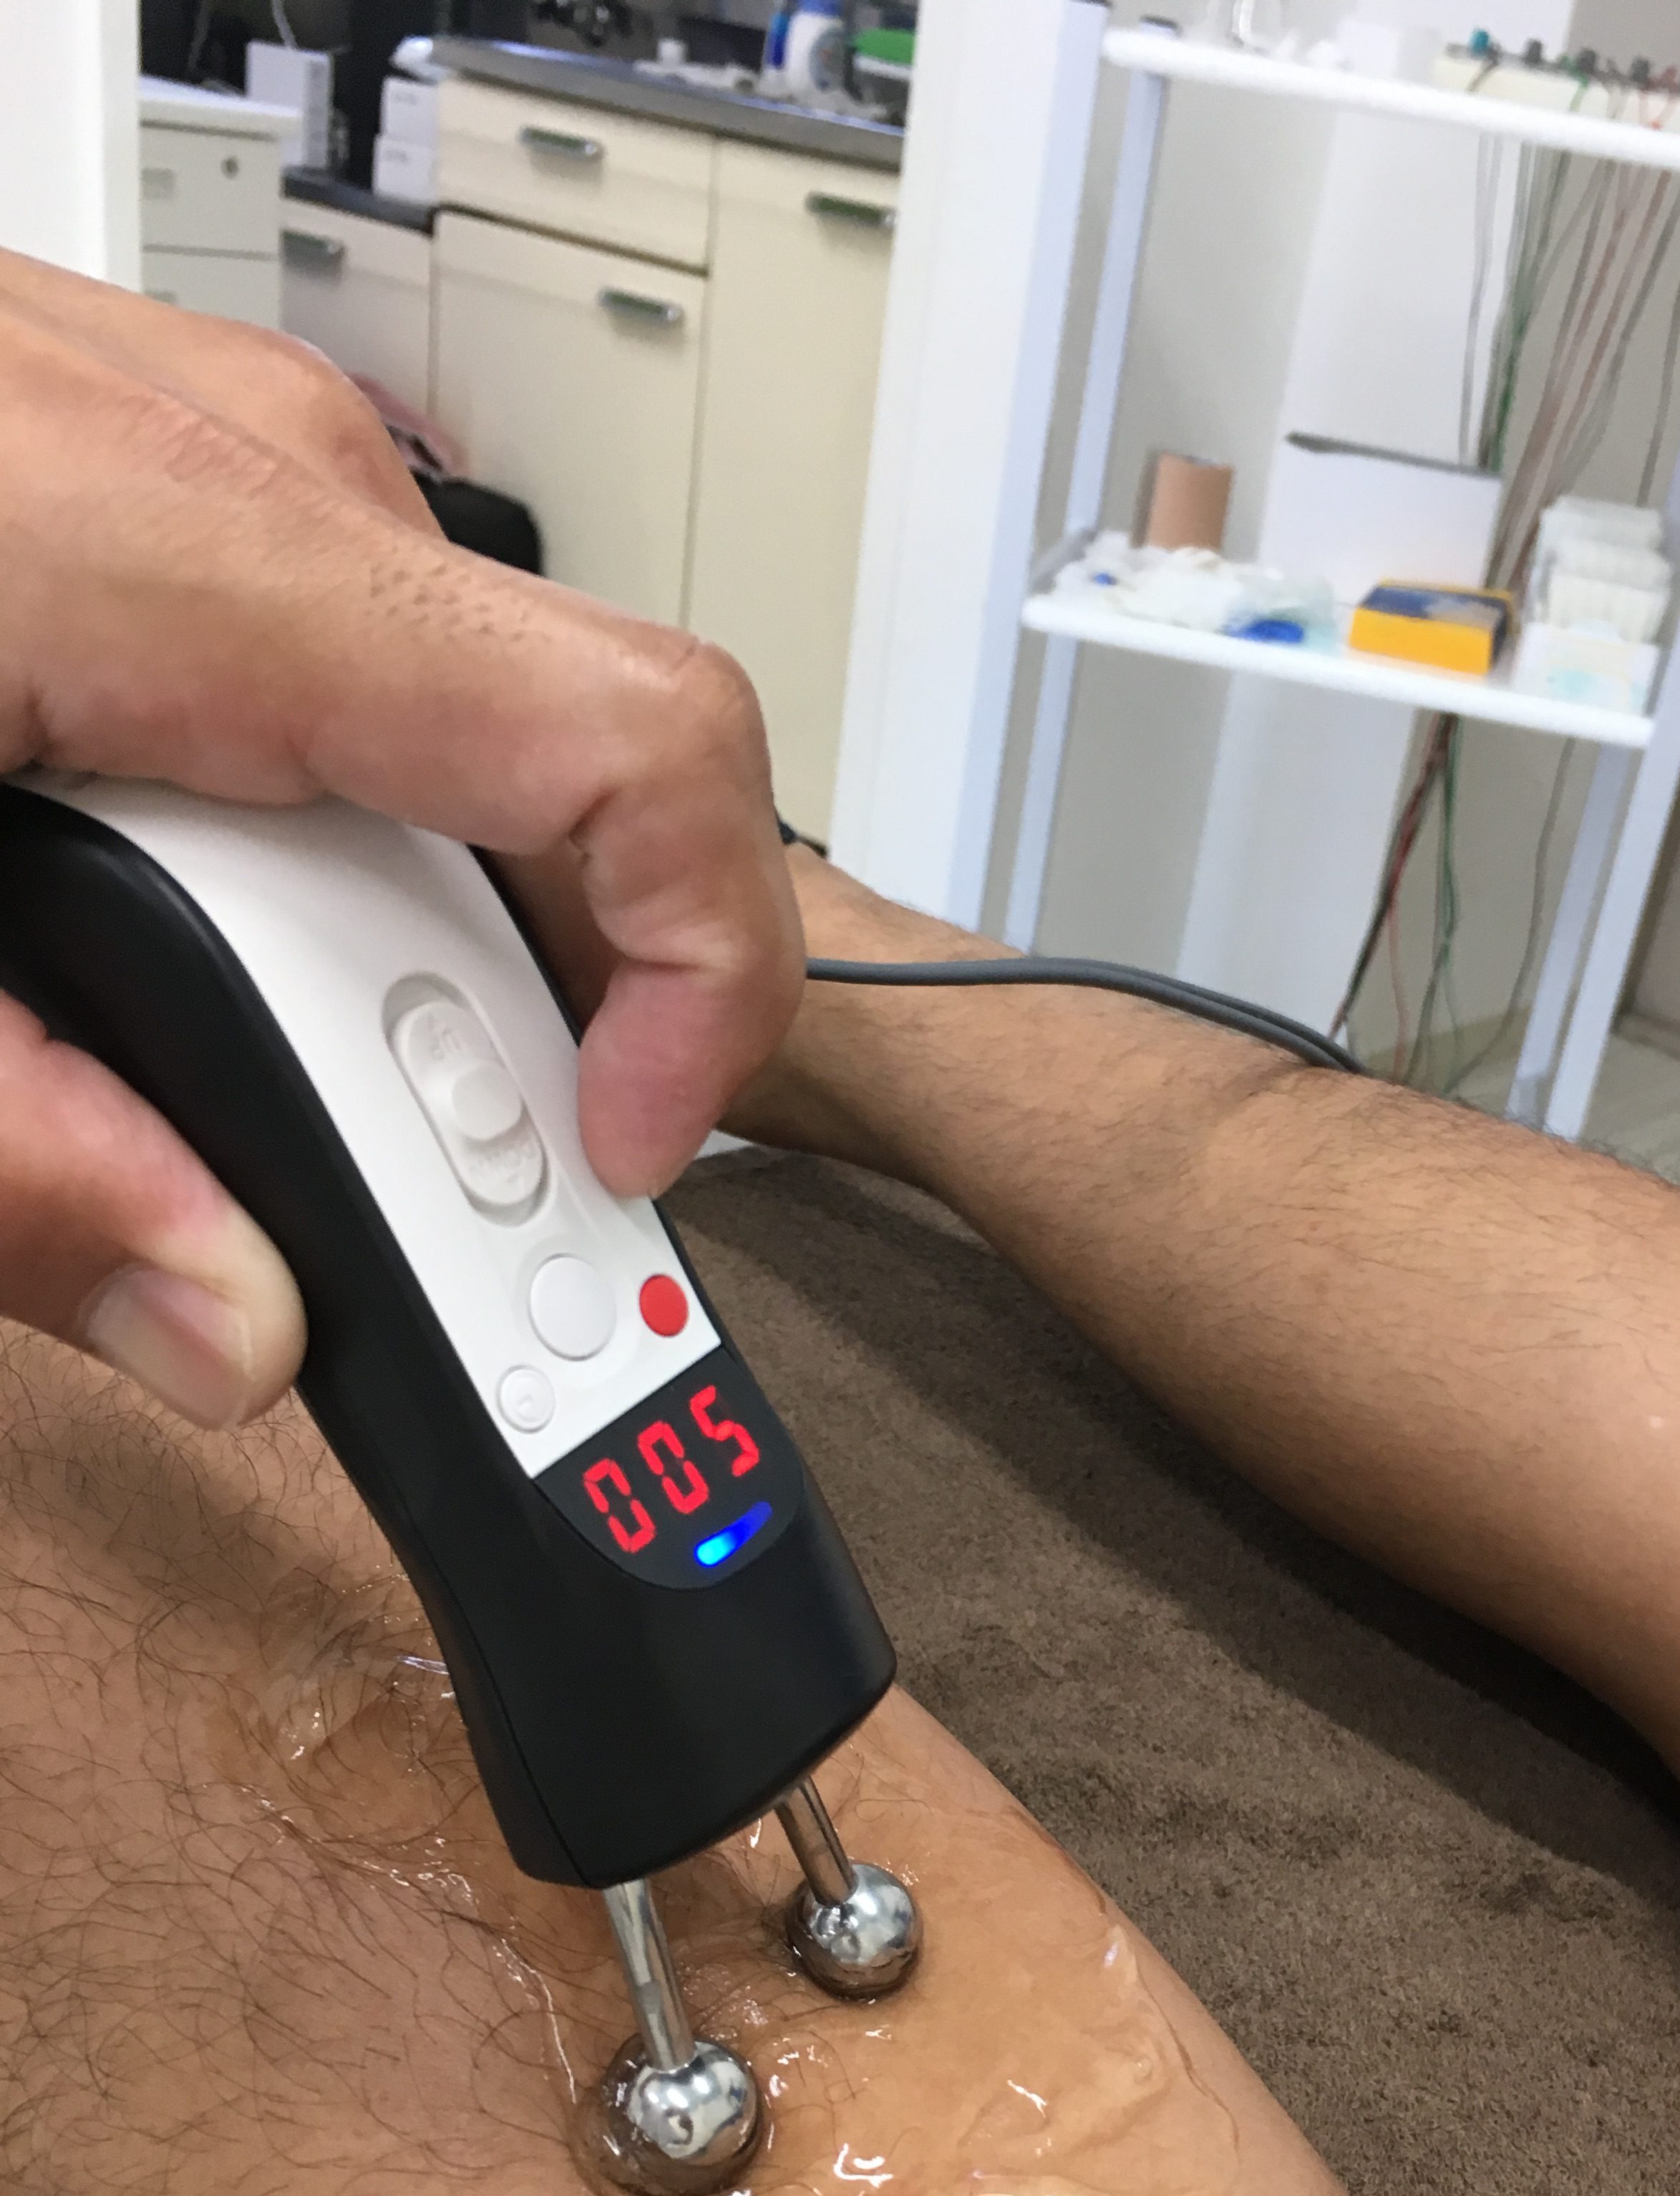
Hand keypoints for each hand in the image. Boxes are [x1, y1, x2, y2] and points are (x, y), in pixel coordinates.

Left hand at [0, 251, 801, 1427]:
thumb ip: (11, 1166)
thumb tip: (231, 1322)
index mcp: (188, 563)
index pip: (638, 751)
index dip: (697, 989)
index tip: (598, 1162)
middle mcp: (258, 485)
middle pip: (551, 806)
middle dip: (478, 1048)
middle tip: (344, 1203)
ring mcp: (224, 474)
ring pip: (447, 766)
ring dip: (364, 965)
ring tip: (171, 1048)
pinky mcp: (177, 508)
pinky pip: (344, 704)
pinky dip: (302, 864)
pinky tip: (153, 926)